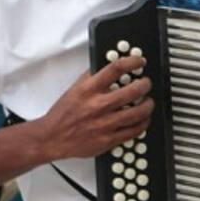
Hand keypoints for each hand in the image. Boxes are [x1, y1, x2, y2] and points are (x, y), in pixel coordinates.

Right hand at [32, 57, 153, 160]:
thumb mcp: (75, 89)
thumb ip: (92, 77)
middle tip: (146, 83)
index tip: (139, 61)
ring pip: (138, 112)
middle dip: (145, 85)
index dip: (132, 61)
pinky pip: (134, 130)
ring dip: (148, 105)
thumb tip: (110, 64)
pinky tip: (143, 118)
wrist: (51, 138)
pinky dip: (143, 123)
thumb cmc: (64, 114)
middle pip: (133, 91)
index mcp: (88, 90)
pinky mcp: (108, 139)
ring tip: (148, 101)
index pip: (115, 69)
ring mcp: (104, 124)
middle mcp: (97, 105)